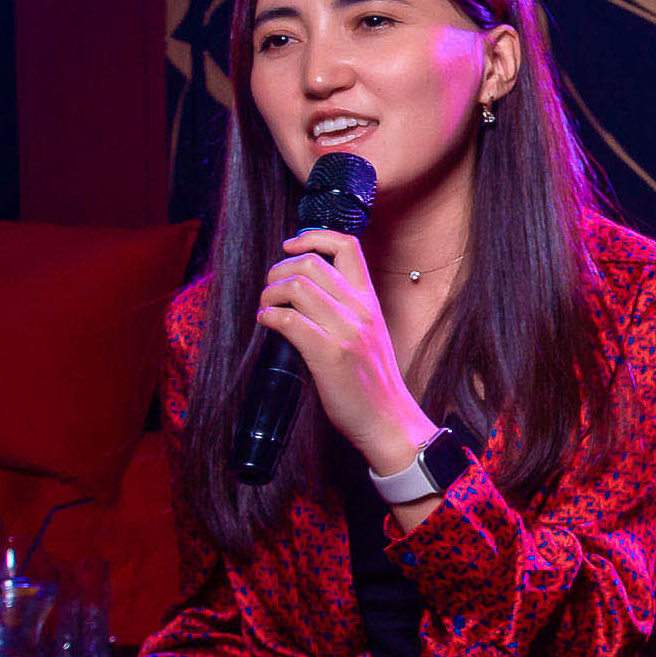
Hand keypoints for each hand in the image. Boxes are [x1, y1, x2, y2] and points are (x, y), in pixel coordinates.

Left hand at [256, 228, 438, 473]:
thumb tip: (304, 291)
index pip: (347, 245)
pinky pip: (289, 320)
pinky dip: (269, 317)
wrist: (389, 420)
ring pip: (296, 287)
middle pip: (310, 263)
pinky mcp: (330, 355)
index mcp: (369, 301)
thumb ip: (345, 309)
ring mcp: (346, 332)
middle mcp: (360, 310)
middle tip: (271, 290)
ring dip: (269, 294)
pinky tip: (267, 324)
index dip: (312, 236)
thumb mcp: (369, 333)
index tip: (290, 246)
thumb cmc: (372, 381)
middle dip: (278, 270)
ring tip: (266, 309)